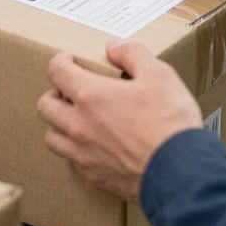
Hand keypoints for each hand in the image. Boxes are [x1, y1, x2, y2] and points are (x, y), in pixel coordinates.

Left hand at [37, 42, 202, 202]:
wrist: (180, 171)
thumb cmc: (170, 123)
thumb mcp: (158, 74)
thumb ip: (133, 54)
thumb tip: (114, 47)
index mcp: (91, 96)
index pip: (56, 72)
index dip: (60, 60)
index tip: (70, 60)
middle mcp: (79, 126)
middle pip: (45, 106)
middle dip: (55, 92)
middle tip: (71, 89)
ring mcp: (84, 155)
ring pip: (52, 138)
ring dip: (59, 124)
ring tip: (78, 118)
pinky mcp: (95, 178)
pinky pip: (72, 161)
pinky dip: (76, 149)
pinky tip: (95, 144)